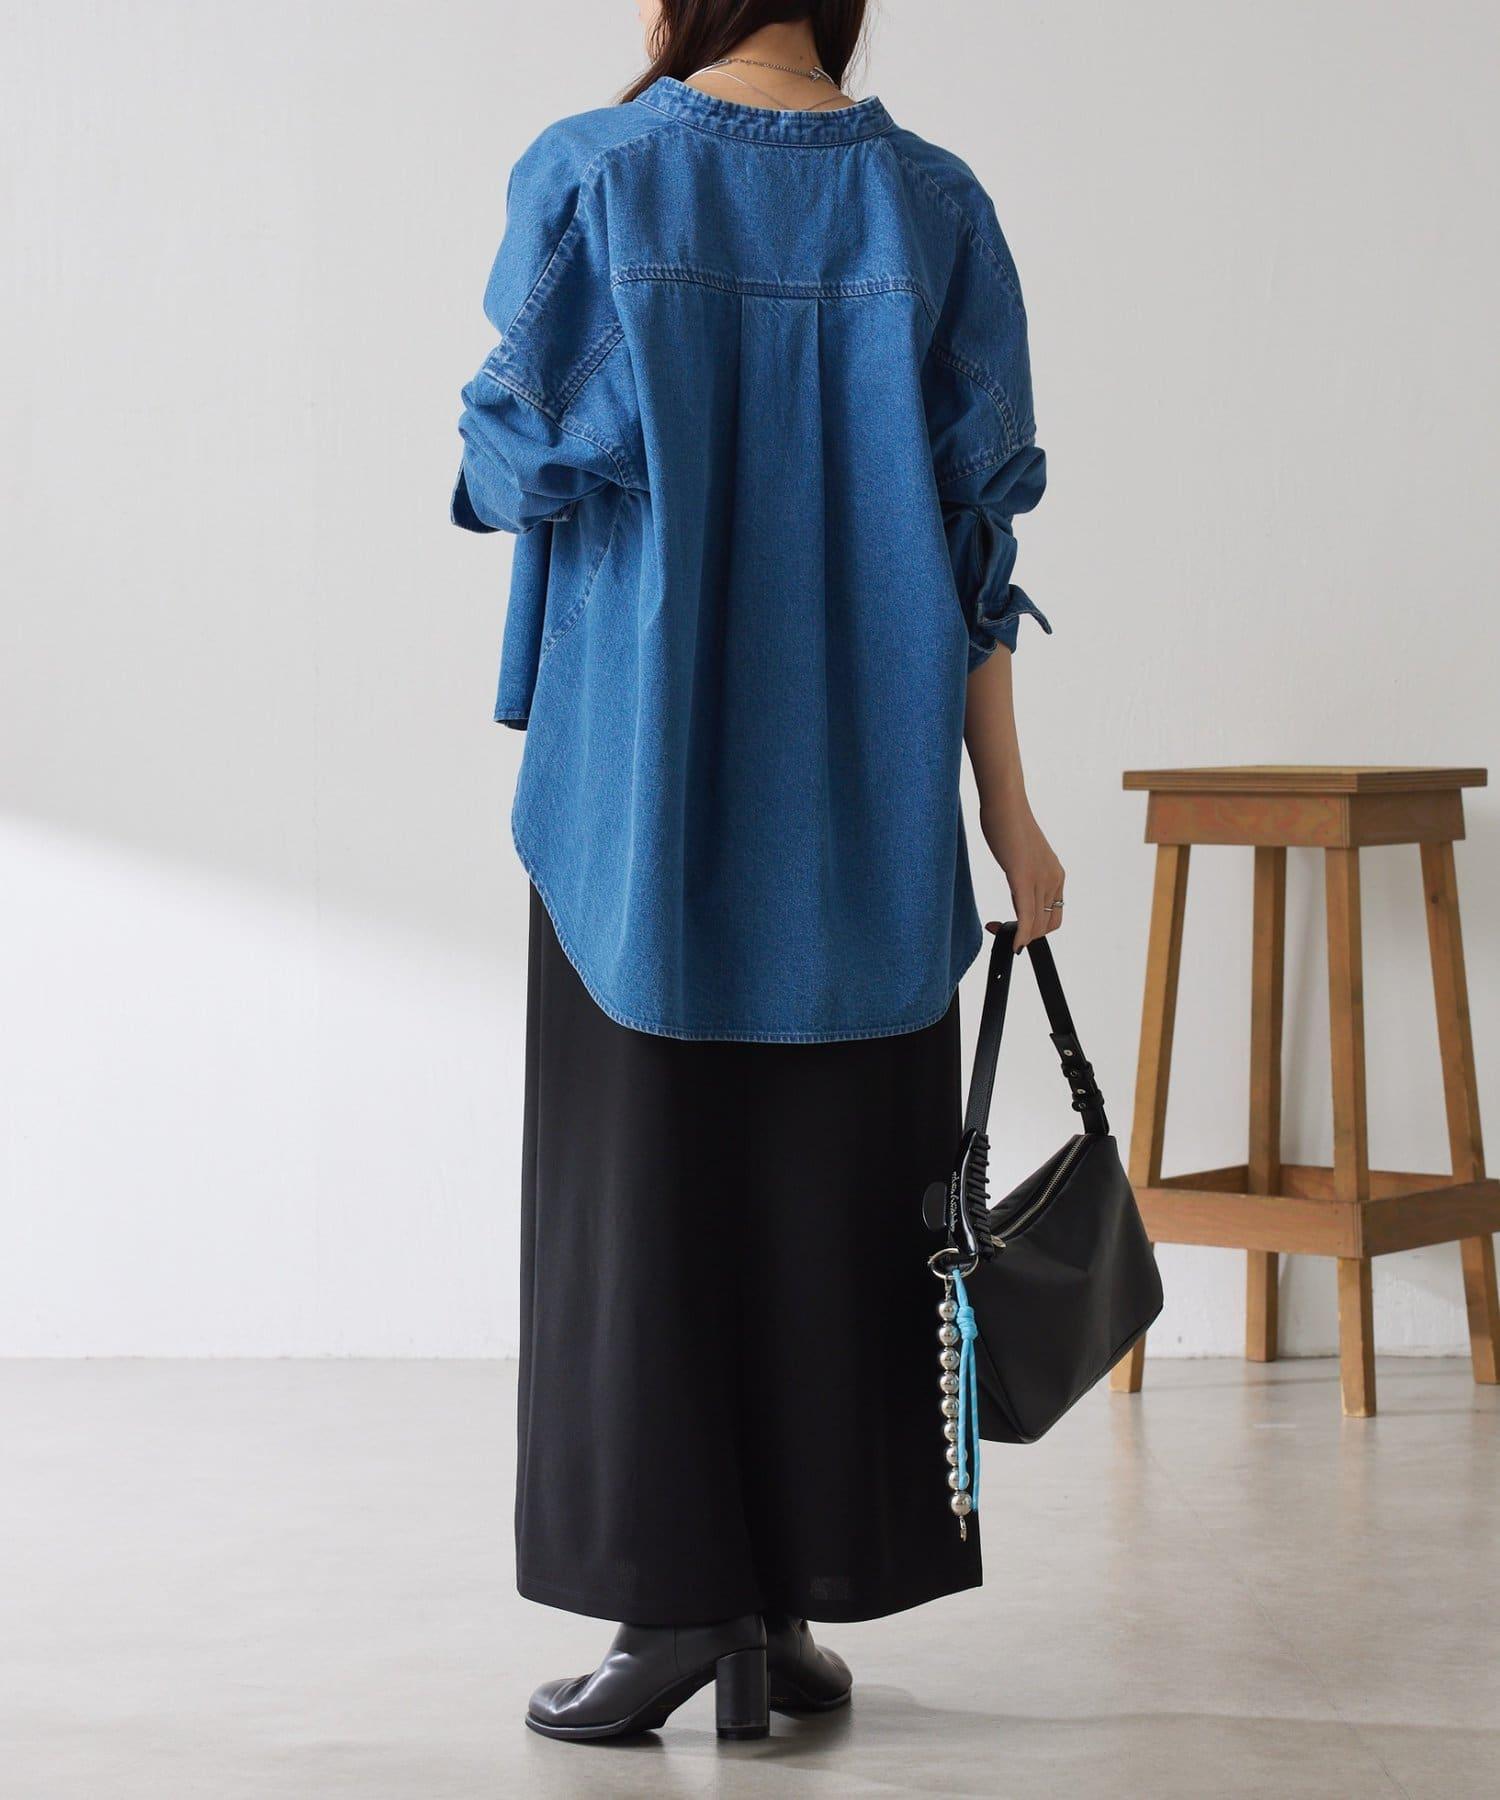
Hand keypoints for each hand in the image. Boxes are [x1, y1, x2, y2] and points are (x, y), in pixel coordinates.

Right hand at [979, 794, 1064, 951]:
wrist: (1005, 803)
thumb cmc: (1009, 824)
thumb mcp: (1024, 855)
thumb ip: (1026, 874)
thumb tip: (1019, 888)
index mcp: (1056, 875)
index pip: (1052, 916)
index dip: (1035, 930)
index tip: (1012, 927)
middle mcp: (1054, 879)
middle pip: (1046, 924)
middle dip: (1025, 936)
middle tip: (999, 929)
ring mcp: (1040, 879)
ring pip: (1036, 923)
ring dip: (1019, 936)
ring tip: (997, 929)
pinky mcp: (1024, 877)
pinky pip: (1026, 914)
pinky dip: (1020, 933)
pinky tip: (1012, 942)